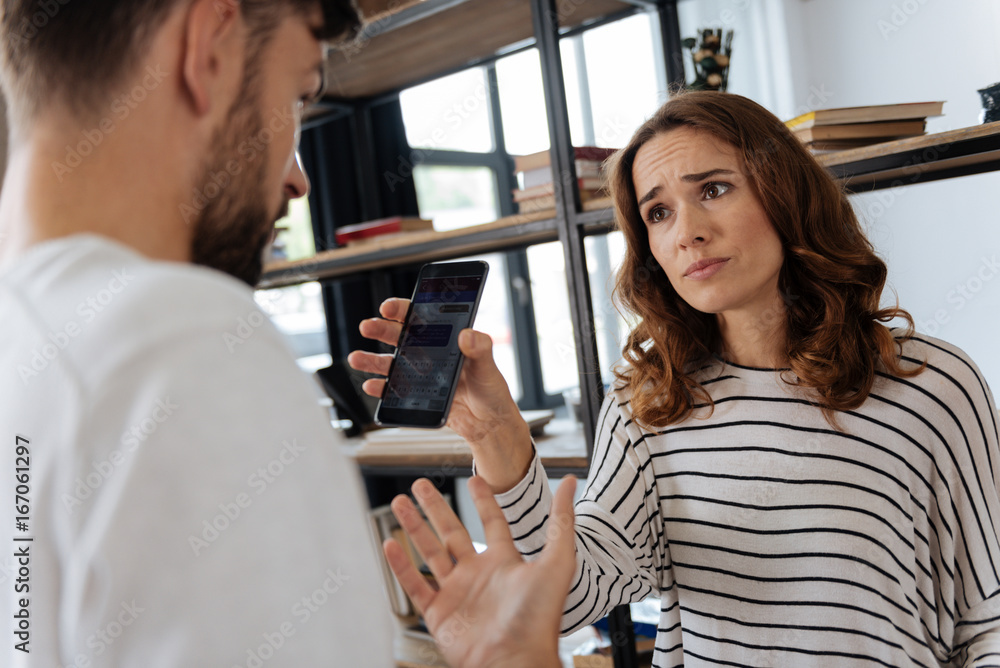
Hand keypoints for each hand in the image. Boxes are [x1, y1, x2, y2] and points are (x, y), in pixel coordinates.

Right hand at [348, 298, 533, 491]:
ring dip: (372, 359)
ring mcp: (420, 374)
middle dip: (381, 329)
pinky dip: (380, 387)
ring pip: (390, 362)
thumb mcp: (488, 367)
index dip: (403, 309)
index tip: (390, 307)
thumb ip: (480, 350)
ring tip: (356, 358)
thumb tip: (468, 335)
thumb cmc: (491, 391)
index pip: (421, 317)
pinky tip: (372, 385)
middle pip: (399, 336)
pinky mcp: (416, 394)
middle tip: (368, 326)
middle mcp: (429, 353)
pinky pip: (393, 389)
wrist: (487, 424)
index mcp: (446, 339)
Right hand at [384, 475, 576, 667]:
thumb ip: (561, 521)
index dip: (483, 500)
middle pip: (452, 532)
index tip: (475, 479)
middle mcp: (479, 576)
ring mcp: (457, 594)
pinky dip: (400, 565)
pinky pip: (415, 585)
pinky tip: (390, 544)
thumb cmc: (540, 618)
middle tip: (421, 485)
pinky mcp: (439, 615)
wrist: (516, 661)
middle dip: (435, 507)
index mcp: (505, 563)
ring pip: (429, 552)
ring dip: (414, 527)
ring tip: (400, 502)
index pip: (492, 523)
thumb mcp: (557, 561)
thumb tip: (571, 483)